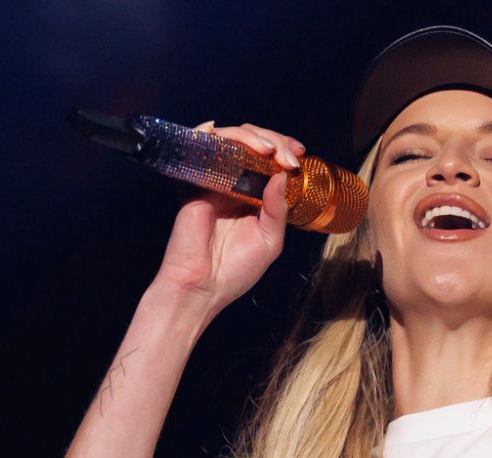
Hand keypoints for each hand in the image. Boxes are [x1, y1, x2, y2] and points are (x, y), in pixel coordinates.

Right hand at [149, 122, 308, 312]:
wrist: (202, 287)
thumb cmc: (235, 271)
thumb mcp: (270, 240)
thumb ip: (277, 209)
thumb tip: (282, 176)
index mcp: (254, 196)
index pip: (269, 159)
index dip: (284, 149)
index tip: (299, 154)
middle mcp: (233, 184)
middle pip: (251, 143)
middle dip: (273, 141)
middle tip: (287, 157)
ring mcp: (212, 180)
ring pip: (229, 140)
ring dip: (250, 136)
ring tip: (267, 150)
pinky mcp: (192, 183)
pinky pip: (198, 149)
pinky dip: (209, 134)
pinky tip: (223, 135)